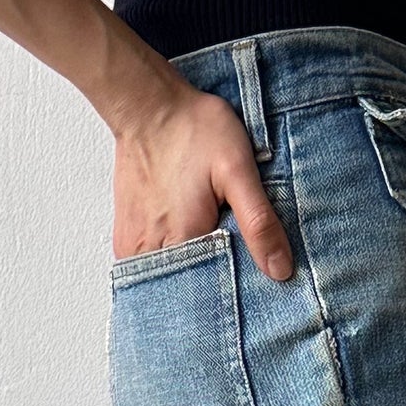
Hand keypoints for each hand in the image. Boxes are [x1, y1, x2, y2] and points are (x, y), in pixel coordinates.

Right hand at [111, 82, 294, 280]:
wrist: (150, 107)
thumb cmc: (194, 130)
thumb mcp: (238, 170)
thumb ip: (259, 222)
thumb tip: (281, 270)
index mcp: (183, 241)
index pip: (210, 297)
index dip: (232, 298)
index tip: (249, 294)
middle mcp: (152, 251)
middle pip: (187, 294)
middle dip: (210, 290)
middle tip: (232, 272)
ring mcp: (133, 247)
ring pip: (166, 285)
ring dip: (188, 279)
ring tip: (207, 258)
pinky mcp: (125, 239)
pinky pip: (148, 271)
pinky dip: (169, 268)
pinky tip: (185, 249)